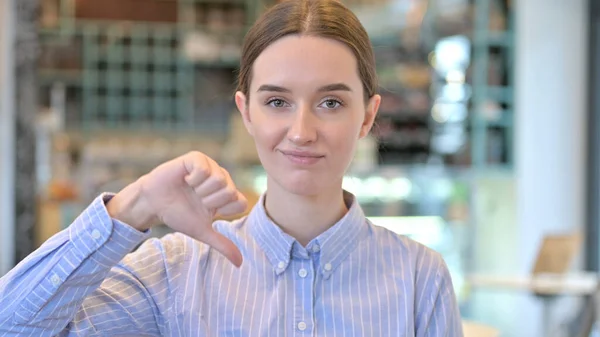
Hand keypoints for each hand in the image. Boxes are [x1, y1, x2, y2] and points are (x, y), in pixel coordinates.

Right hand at [107, 151, 247, 266]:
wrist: (153, 203)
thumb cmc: (178, 214)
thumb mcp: (202, 231)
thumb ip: (222, 244)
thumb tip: (240, 263)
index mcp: (226, 194)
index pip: (240, 203)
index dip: (222, 210)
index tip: (208, 210)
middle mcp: (222, 178)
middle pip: (230, 192)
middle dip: (209, 201)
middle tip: (196, 199)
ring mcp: (210, 167)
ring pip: (219, 180)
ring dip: (200, 190)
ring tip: (191, 189)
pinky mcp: (196, 158)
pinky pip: (205, 168)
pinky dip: (193, 179)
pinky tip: (186, 179)